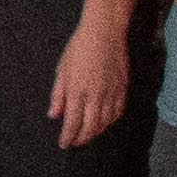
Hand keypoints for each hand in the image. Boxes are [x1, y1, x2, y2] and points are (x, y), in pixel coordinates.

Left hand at [48, 6, 132, 147]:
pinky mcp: (122, 89)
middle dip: (81, 139)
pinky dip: (110, 121)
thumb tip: (53, 115)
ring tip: (87, 135)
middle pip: (90, 127)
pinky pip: (118, 112)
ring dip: (96, 132)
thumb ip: (58, 95)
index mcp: (77, 90)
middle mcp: (95, 95)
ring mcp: (111, 93)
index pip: (72, 123)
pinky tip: (104, 123)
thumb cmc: (79, 48)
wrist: (104, 33)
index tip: (63, 144)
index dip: (67, 137)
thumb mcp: (62, 70)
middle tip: (75, 142)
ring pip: (105, 123)